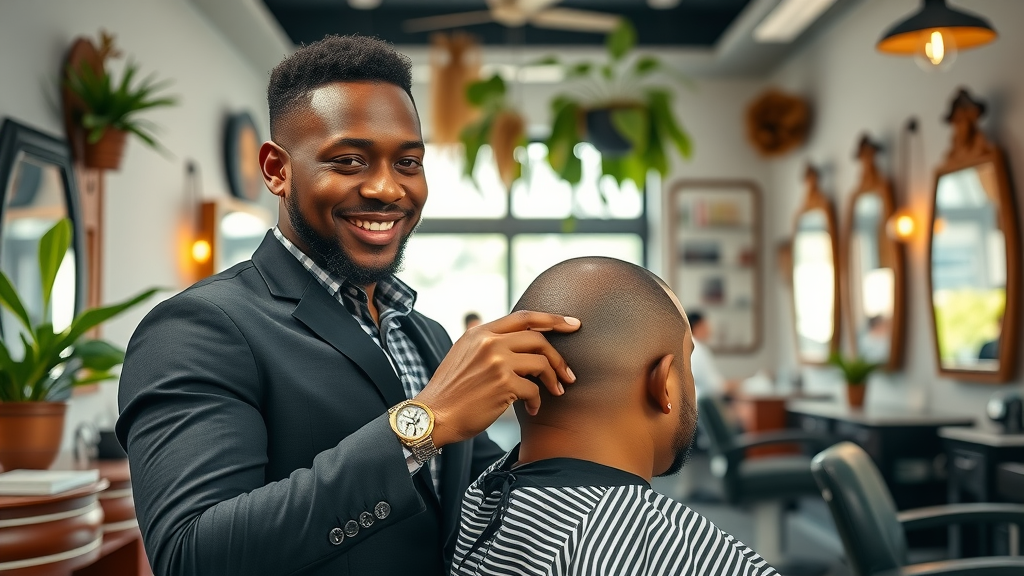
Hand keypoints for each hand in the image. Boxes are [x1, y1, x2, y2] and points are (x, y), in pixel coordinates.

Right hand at [415, 310, 579, 446]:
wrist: (432, 416)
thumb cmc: (450, 391)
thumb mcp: (462, 354)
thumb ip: (484, 342)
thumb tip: (509, 336)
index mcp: (480, 333)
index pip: (524, 317)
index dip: (552, 320)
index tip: (572, 324)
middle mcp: (489, 343)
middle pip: (538, 339)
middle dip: (559, 357)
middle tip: (569, 374)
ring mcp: (496, 362)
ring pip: (541, 363)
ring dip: (553, 380)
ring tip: (555, 392)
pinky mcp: (503, 385)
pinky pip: (534, 390)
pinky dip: (537, 401)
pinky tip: (532, 409)